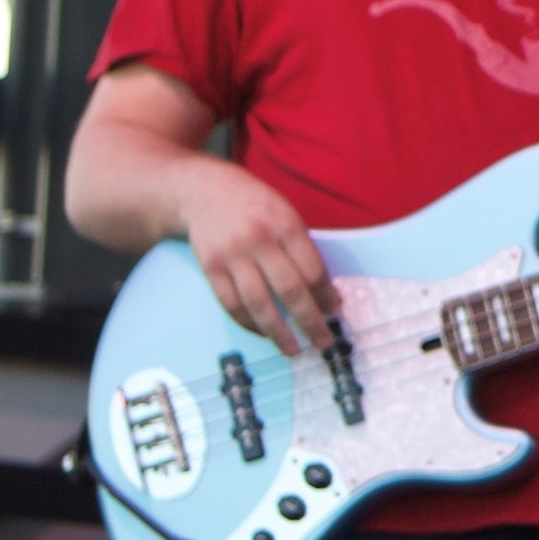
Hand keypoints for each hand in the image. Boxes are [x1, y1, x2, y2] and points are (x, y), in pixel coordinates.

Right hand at [174, 159, 341, 354]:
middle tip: (323, 341)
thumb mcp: (285, 213)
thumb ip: (301, 246)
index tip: (335, 310)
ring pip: (258, 302)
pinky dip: (248, 322)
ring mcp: (232, 255)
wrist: (203, 190)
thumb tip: (323, 289)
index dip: (325, 294)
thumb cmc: (254, 205)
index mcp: (285, 224)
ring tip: (293, 348)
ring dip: (278, 331)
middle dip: (309, 320)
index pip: (312, 268)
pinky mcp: (210, 267)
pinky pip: (231, 303)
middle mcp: (259, 240)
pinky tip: (263, 332)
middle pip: (289, 289)